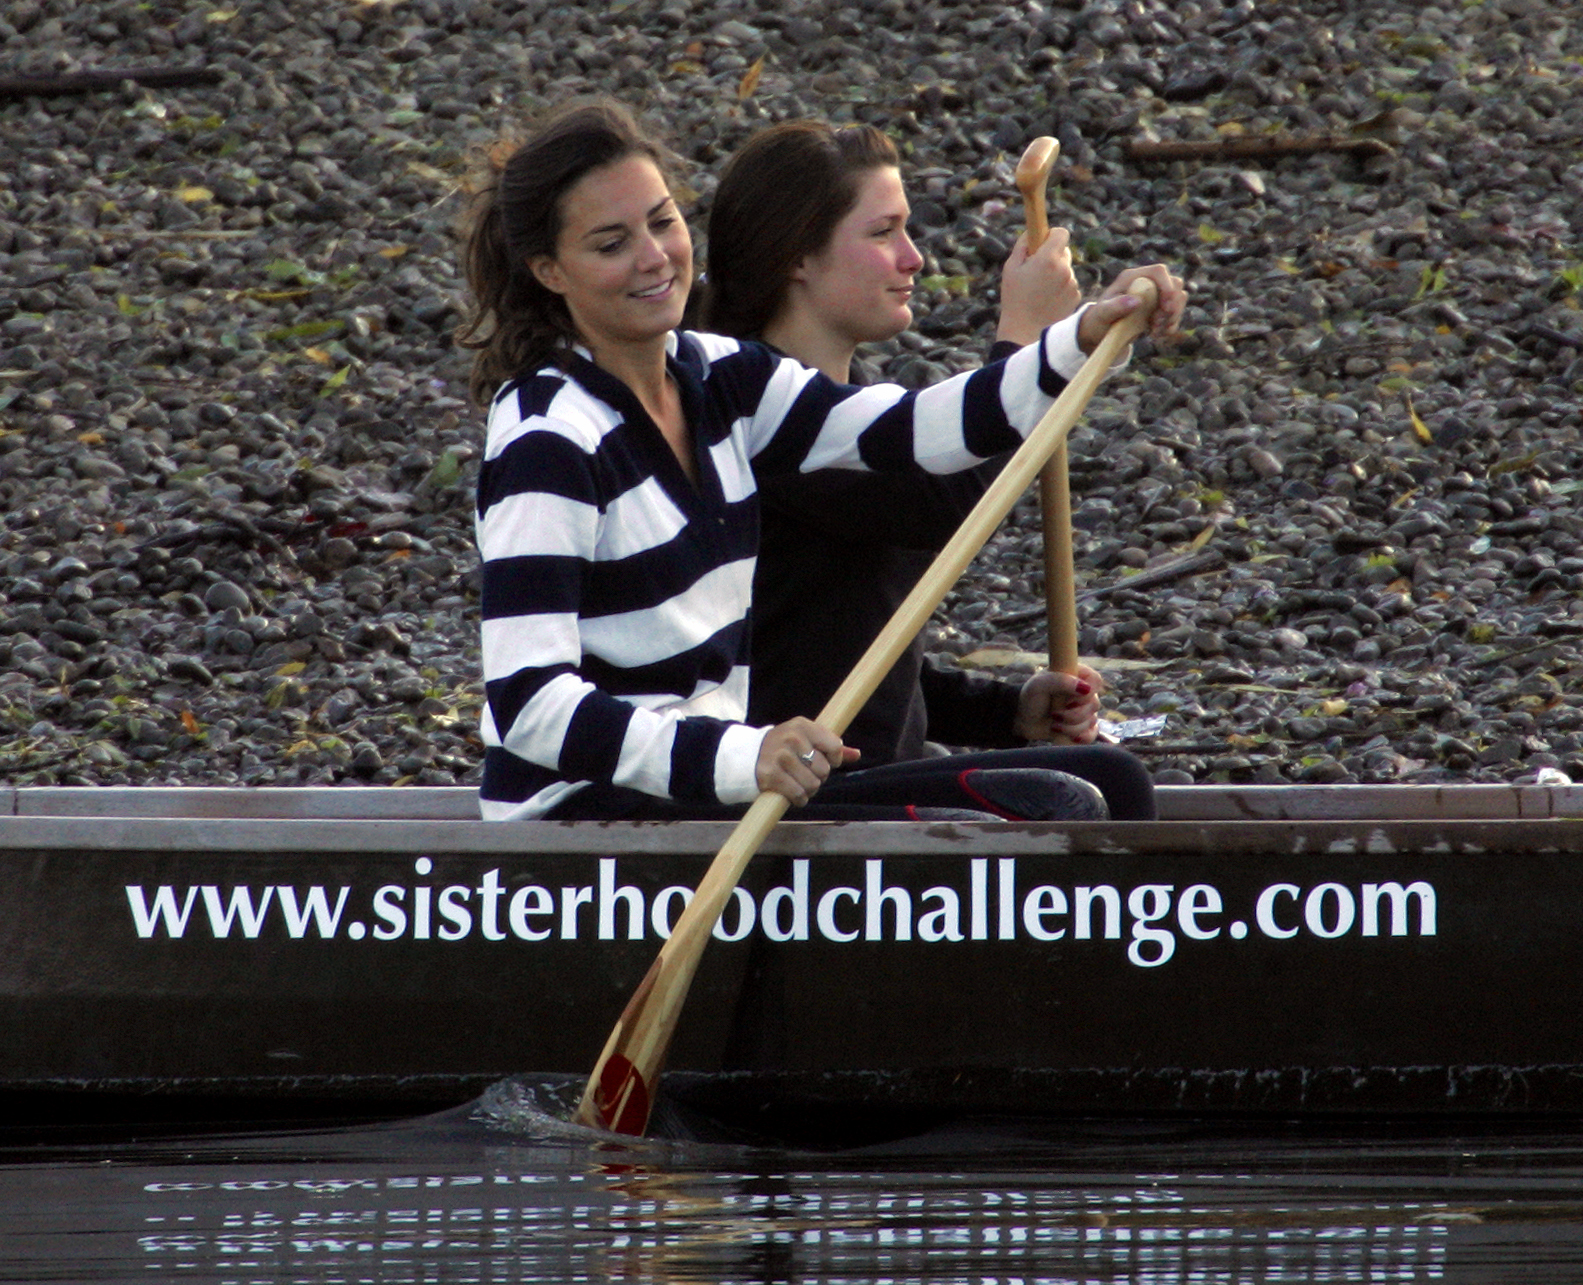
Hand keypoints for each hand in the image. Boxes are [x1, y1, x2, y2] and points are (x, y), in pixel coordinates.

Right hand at [756, 717, 859, 805]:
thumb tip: (856, 754)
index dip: (834, 759)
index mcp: (802, 725)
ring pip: (813, 784)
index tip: (825, 761)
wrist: (749, 756)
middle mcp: (792, 738)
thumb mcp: (806, 739)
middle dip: (818, 776)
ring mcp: (780, 756)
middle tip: (806, 773)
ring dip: (809, 790)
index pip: (835, 746)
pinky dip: (799, 799)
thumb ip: (831, 746)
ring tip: (798, 783)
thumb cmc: (785, 748)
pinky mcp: (771, 775)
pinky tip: (793, 793)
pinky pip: (798, 794)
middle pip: (824, 769)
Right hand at [996, 227, 1080, 347]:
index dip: (1052, 235)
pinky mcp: (1076, 297)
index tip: (1043, 242)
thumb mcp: (1010, 268)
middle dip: (1052, 255)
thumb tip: (1031, 232)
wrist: (1025, 332)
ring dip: (1056, 273)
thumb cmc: (1014, 298)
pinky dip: (1061, 288)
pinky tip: (1047, 299)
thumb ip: (1022, 246)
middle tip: (1036, 269)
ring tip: (1039, 290)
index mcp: (1048, 258)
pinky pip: (1069, 284)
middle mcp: (1064, 269)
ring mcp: (1072, 283)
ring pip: (1066, 269)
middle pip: (1064, 251)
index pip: (1061, 233)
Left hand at [1013, 664, 1105, 743]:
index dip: (1086, 692)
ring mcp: (1084, 711)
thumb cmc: (1030, 697)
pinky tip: (1066, 734)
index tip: (1069, 698)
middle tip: (1054, 714)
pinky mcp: (1082, 728)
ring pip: (1092, 721)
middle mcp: (1082, 693)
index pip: (1095, 680)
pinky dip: (1079, 737)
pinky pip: (1091, 735)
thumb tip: (1085, 689)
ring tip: (1054, 724)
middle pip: (1094, 704)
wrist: (1022, 720)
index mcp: (1076, 676)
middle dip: (1074, 714)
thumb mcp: (1040, 684)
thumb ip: (1061, 681)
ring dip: (1071, 727)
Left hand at [1076, 263, 1187, 352]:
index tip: (1166, 307)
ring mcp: (1154, 294)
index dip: (1167, 286)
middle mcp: (1145, 282)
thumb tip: (1136, 301)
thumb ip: (1116, 307)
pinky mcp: (1159, 308)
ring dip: (1172, 317)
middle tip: (1157, 323)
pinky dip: (1171, 325)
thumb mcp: (1102, 315)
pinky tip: (1157, 335)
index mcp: (1131, 278)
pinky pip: (1176, 313)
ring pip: (1179, 299)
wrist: (1099, 332)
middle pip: (1175, 284)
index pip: (1159, 272)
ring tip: (1155, 331)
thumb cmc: (1098, 320)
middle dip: (1172, 305)